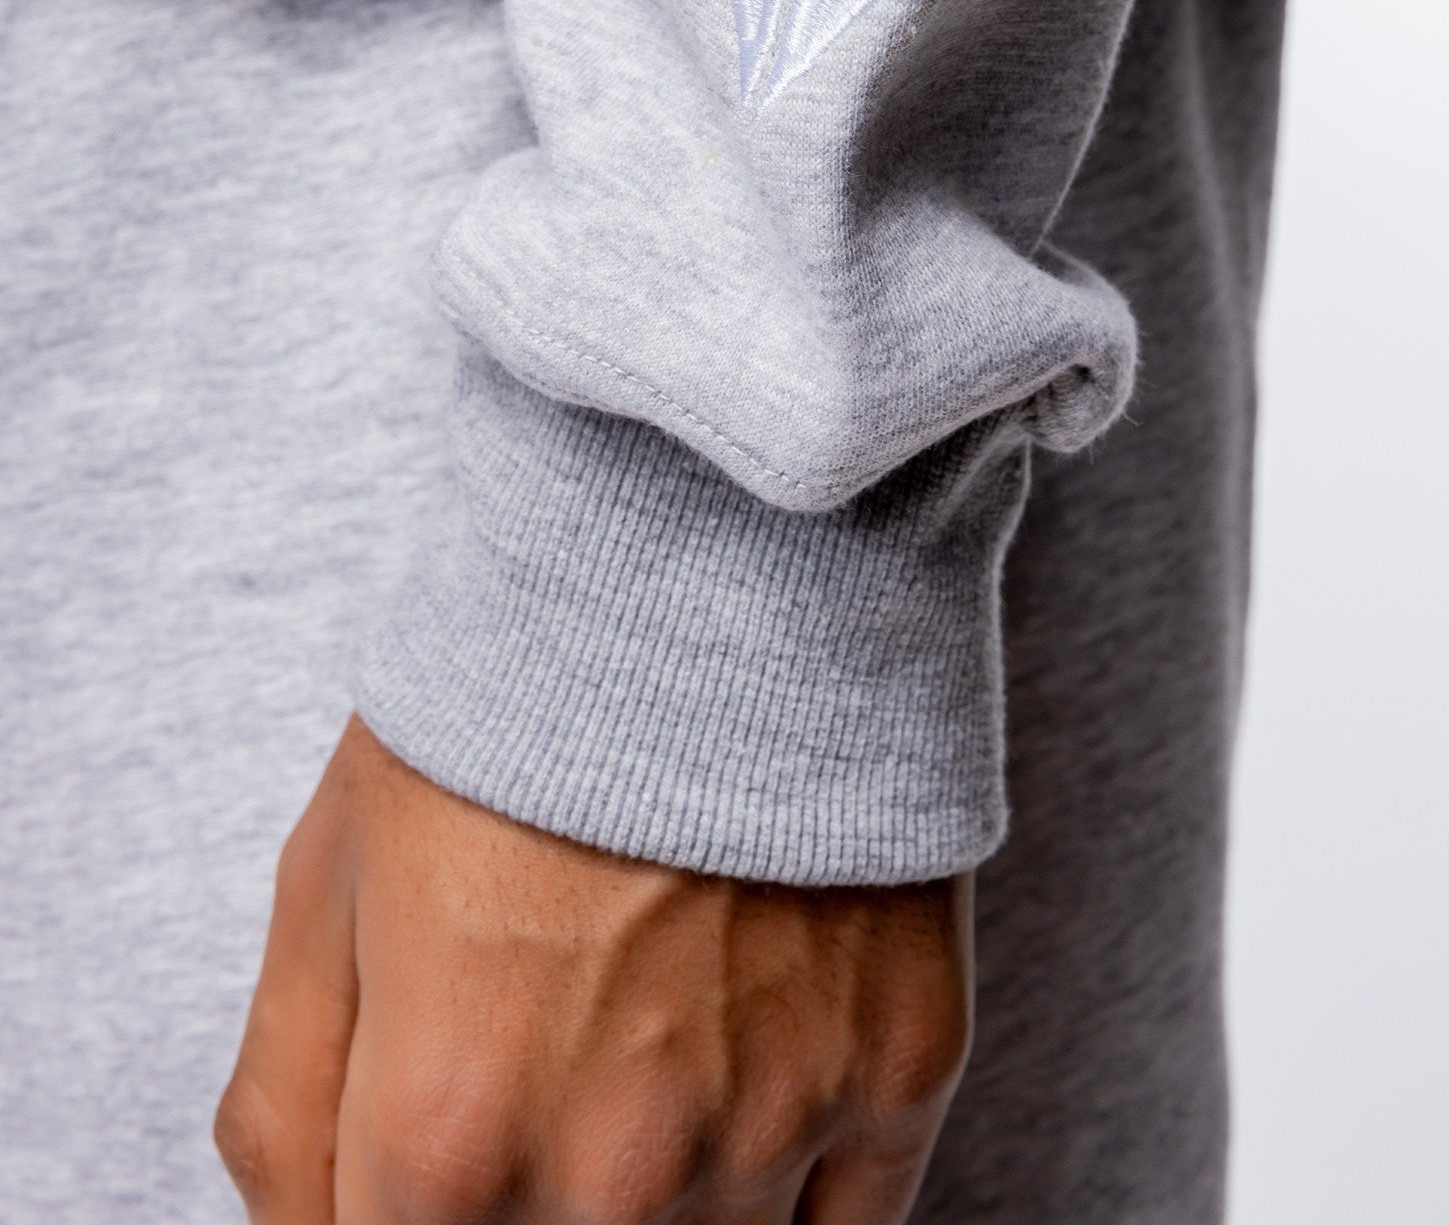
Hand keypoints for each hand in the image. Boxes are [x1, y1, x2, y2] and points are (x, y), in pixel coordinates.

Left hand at [215, 716, 971, 1222]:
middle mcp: (615, 1176)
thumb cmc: (513, 701)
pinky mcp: (900, 1070)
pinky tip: (754, 1070)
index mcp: (446, 1137)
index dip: (408, 1210)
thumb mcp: (326, 882)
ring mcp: (771, 1132)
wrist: (719, 553)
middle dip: (529, 1199)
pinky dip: (794, 1189)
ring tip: (649, 1030)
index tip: (437, 1143)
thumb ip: (284, 1116)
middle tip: (547, 1056)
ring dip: (663, 1197)